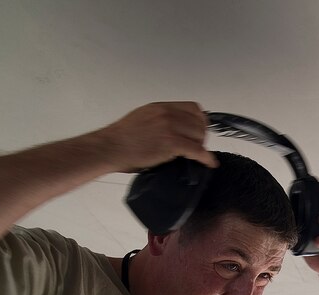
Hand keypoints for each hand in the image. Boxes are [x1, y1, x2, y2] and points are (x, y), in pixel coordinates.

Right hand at [92, 102, 218, 172]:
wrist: (109, 148)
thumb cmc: (121, 139)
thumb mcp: (143, 118)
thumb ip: (160, 120)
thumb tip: (176, 131)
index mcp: (161, 107)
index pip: (193, 108)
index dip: (200, 121)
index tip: (199, 132)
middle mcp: (167, 113)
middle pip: (199, 122)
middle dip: (201, 136)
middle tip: (197, 147)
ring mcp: (170, 127)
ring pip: (200, 136)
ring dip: (201, 146)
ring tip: (196, 155)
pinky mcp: (171, 143)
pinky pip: (197, 150)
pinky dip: (206, 158)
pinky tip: (209, 163)